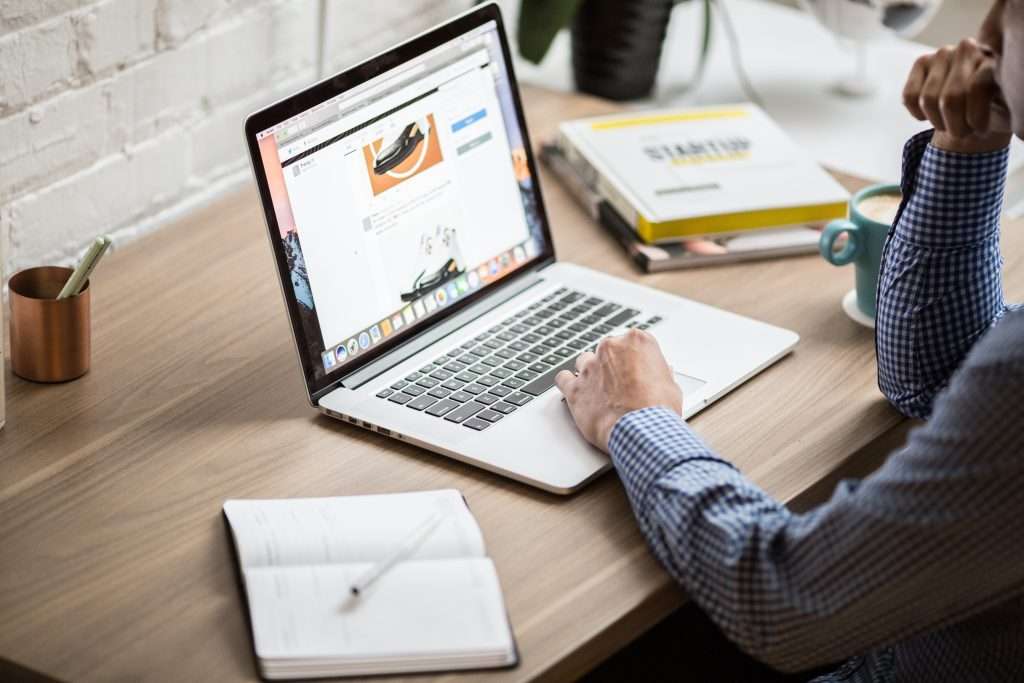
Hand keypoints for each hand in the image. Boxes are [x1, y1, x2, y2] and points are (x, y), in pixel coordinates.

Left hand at [554, 329, 682, 451]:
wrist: (641, 431)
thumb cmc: (658, 410)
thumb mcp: (671, 386)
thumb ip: (659, 373)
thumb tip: (659, 373)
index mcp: (637, 341)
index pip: (632, 343)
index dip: (635, 360)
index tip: (637, 371)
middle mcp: (611, 348)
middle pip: (607, 350)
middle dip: (612, 365)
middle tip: (621, 385)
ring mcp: (590, 366)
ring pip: (584, 361)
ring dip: (591, 373)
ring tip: (600, 391)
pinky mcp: (575, 387)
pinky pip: (563, 379)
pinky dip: (567, 384)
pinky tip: (576, 391)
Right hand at [903, 37, 1011, 153]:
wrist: (976, 105)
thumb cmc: (994, 110)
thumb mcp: (1008, 110)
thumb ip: (1004, 102)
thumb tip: (997, 99)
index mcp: (995, 59)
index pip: (977, 88)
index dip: (975, 119)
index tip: (980, 130)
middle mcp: (969, 49)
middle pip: (950, 98)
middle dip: (955, 125)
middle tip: (963, 132)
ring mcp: (943, 53)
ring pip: (928, 99)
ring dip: (938, 122)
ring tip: (949, 124)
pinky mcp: (922, 61)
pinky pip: (910, 96)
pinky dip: (918, 114)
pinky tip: (931, 114)